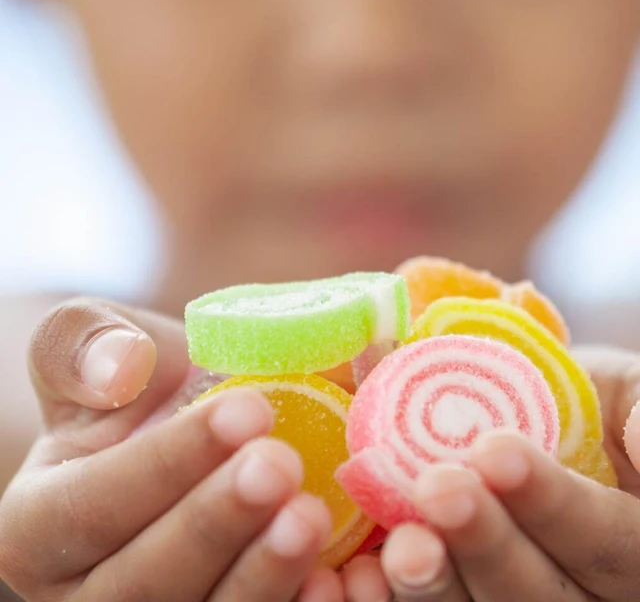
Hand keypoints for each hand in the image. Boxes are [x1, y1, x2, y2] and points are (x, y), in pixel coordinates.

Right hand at [0, 298, 341, 601]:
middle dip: (215, 525)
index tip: (247, 411)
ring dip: (260, 579)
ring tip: (311, 516)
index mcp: (42, 527)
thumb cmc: (141, 385)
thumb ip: (82, 341)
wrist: (193, 428)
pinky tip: (339, 580)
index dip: (168, 463)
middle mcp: (90, 595)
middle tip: (280, 467)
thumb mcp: (101, 343)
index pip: (92, 507)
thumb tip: (116, 366)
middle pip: (142, 587)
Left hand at [343, 346, 639, 600]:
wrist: (536, 412)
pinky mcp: (460, 590)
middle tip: (438, 491)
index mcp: (630, 549)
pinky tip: (360, 578)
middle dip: (487, 546)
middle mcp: (580, 592)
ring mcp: (512, 595)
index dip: (553, 504)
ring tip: (400, 548)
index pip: (606, 542)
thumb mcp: (632, 398)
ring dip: (436, 586)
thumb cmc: (592, 404)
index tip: (495, 452)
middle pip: (541, 596)